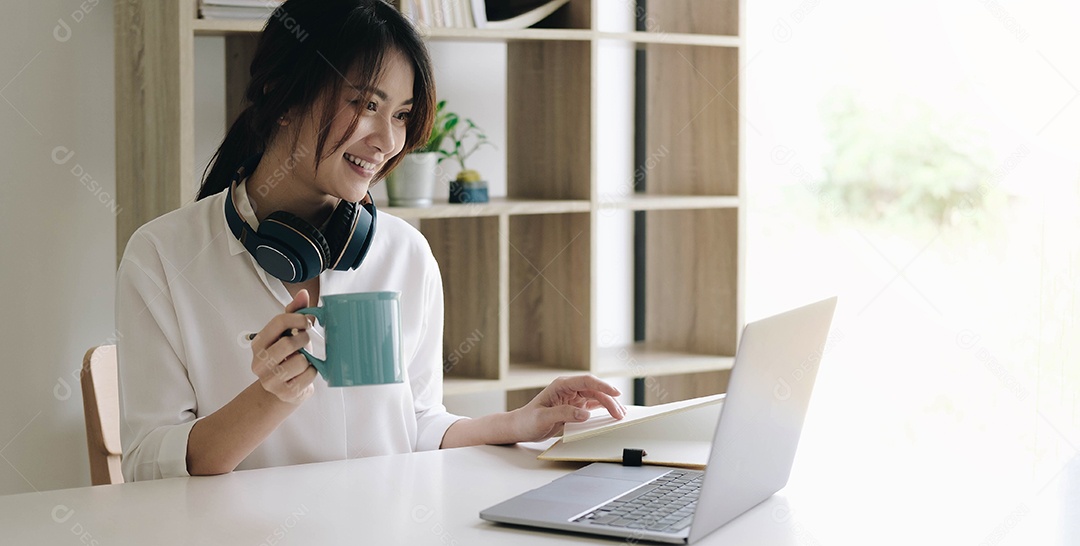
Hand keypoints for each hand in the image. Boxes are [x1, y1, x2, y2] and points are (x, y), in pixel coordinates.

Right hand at [249, 290, 316, 403]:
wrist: (284, 389)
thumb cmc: (287, 357)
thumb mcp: (288, 334)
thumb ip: (294, 313)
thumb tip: (303, 294)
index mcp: (258, 343)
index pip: (279, 322)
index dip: (298, 318)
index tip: (307, 322)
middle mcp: (259, 362)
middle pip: (289, 343)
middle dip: (304, 339)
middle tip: (305, 342)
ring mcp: (270, 380)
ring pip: (300, 361)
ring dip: (308, 359)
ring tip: (303, 360)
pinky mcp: (285, 393)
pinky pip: (308, 376)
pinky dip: (312, 372)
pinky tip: (305, 372)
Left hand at [510, 375, 625, 442]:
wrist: (521, 427)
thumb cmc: (528, 421)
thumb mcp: (543, 418)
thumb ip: (564, 414)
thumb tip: (585, 414)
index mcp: (561, 385)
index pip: (586, 381)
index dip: (603, 386)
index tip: (615, 393)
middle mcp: (569, 389)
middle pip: (595, 390)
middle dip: (609, 400)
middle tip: (619, 414)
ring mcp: (573, 398)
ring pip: (596, 397)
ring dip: (609, 405)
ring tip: (620, 415)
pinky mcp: (575, 407)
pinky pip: (593, 406)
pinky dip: (603, 409)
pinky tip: (611, 414)